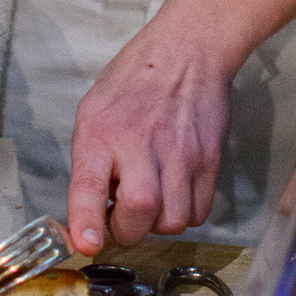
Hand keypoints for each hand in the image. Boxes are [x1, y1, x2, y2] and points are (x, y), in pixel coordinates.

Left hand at [65, 24, 233, 252]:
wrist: (187, 51)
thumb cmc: (134, 82)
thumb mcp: (93, 111)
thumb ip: (90, 162)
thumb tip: (91, 214)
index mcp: (101, 133)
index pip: (90, 185)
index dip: (86, 220)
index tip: (86, 244)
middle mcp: (140, 146)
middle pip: (139, 214)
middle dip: (127, 230)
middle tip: (122, 216)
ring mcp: (180, 155)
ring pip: (172, 222)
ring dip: (157, 222)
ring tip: (152, 197)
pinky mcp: (209, 160)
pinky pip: (198, 213)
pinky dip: (184, 213)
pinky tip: (175, 191)